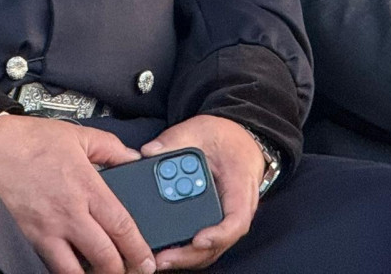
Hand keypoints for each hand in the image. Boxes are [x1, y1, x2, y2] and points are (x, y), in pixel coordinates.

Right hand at [0, 112, 155, 273]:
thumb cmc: (30, 141)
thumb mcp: (78, 136)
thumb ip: (111, 148)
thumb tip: (132, 157)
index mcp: (87, 189)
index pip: (121, 226)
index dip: (138, 248)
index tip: (146, 260)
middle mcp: (68, 215)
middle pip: (103, 256)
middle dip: (120, 270)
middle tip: (129, 272)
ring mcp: (45, 231)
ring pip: (73, 271)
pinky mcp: (24, 239)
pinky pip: (44, 266)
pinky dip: (58, 272)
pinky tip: (68, 268)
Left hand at [138, 115, 265, 268]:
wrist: (238, 140)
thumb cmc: (225, 138)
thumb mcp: (201, 130)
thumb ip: (176, 140)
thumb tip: (149, 152)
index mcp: (240, 185)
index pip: (237, 219)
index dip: (219, 234)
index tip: (197, 239)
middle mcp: (238, 209)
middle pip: (219, 243)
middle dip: (190, 254)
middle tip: (162, 257)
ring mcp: (227, 220)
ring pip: (211, 250)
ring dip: (185, 258)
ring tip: (158, 259)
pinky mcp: (215, 224)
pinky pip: (204, 246)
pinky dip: (186, 252)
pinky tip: (164, 253)